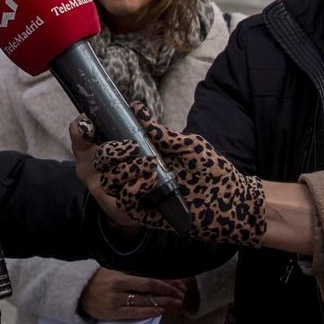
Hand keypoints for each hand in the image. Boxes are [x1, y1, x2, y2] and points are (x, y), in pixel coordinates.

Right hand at [72, 114, 265, 246]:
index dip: (90, 135)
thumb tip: (138, 110)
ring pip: (107, 182)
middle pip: (98, 164)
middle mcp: (134, 175)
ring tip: (149, 163)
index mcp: (140, 156)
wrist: (232, 200)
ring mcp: (138, 195)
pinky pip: (124, 201)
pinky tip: (150, 179)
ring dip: (123, 169)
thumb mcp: (187, 145)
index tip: (92, 124)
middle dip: (109, 152)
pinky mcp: (144, 214)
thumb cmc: (212, 171)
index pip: (105, 146)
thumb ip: (160, 132)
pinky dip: (132, 187)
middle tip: (130, 147)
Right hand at [78, 268, 188, 321]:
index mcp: (119, 277)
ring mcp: (115, 303)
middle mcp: (118, 290)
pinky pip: (133, 314)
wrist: (76, 291)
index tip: (178, 287)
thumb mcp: (113, 273)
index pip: (148, 282)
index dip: (165, 285)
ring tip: (176, 306)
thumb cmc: (98, 280)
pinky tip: (159, 312)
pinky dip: (148, 312)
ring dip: (162, 305)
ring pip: (143, 304)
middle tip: (182, 298)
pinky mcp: (112, 314)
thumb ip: (132, 278)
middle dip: (168, 296)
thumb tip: (155, 282)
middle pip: (149, 293)